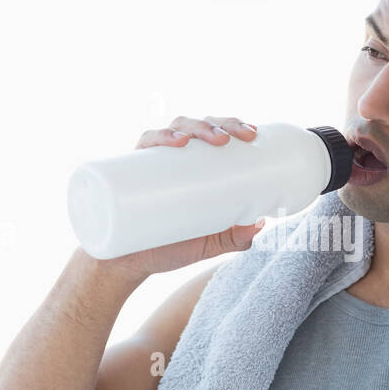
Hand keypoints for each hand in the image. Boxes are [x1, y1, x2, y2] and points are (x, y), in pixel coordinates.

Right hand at [98, 116, 263, 279]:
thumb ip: (234, 239)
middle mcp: (174, 157)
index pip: (215, 133)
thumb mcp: (208, 244)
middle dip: (222, 124)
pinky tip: (178, 142)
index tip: (252, 135)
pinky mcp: (130, 170)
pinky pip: (144, 143)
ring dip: (197, 126)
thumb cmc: (169, 248)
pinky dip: (160, 137)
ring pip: (175, 127)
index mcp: (194, 165)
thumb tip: (260, 224)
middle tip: (241, 138)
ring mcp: (152, 161)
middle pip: (199, 125)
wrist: (129, 265)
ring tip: (215, 140)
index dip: (234, 125)